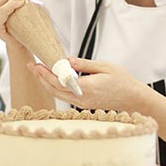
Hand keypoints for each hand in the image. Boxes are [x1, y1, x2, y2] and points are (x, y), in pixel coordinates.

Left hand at [29, 57, 149, 112]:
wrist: (133, 99)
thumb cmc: (122, 82)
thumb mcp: (105, 67)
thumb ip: (84, 64)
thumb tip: (67, 60)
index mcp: (86, 88)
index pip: (59, 82)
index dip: (46, 74)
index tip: (38, 65)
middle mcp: (82, 99)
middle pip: (55, 90)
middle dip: (41, 78)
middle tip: (32, 67)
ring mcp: (83, 104)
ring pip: (59, 95)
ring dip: (48, 83)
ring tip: (39, 72)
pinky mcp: (85, 105)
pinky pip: (66, 96)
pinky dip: (57, 88)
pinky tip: (54, 80)